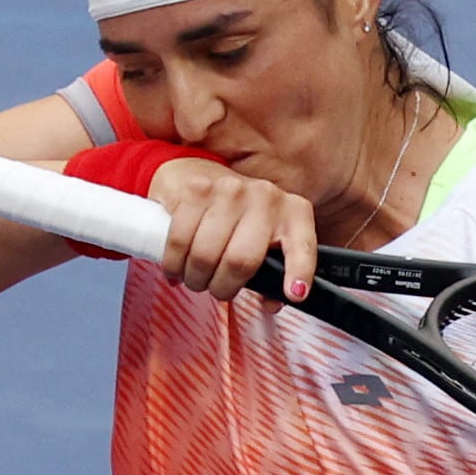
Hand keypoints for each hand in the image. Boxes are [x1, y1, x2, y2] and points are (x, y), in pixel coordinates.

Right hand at [147, 158, 315, 310]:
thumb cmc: (238, 217)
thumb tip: (271, 303)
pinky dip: (173, 264)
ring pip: (205, 255)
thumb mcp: (265, 240)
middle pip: (240, 261)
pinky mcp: (197, 190)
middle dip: (221, 287)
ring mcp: (230, 190)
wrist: (200, 171)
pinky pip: (179, 241)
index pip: (302, 246)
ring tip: (195, 278)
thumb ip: (273, 273)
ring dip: (195, 278)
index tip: (295, 293)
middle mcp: (266, 198)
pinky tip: (176, 268)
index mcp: (293, 213)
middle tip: (215, 289)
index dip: (300, 272)